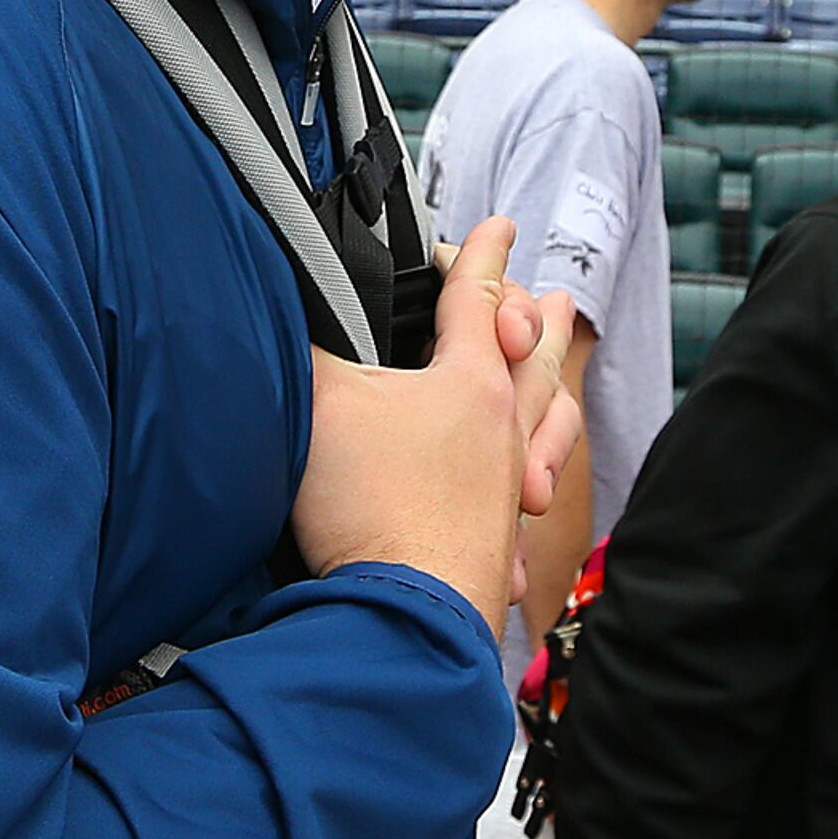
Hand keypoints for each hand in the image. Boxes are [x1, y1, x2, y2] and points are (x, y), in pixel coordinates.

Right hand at [290, 219, 570, 624]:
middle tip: (555, 294)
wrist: (406, 616)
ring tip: (560, 386)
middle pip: (533, 358)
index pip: (478, 297)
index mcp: (470, 382)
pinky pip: (525, 507)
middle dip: (539, 319)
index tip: (502, 223)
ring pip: (547, 430)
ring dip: (554, 396)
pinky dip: (531, 492)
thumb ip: (303, 347)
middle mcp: (504, 432)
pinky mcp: (499, 546)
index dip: (483, 253)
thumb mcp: (319, 404)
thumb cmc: (370, 503)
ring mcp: (507, 492)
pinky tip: (527, 506)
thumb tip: (277, 305)